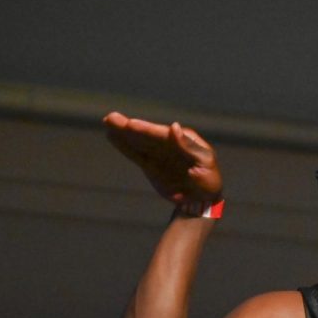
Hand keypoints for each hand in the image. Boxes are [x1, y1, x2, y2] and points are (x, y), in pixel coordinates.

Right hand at [103, 112, 222, 205]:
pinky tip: (112, 137)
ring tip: (107, 122)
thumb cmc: (209, 180)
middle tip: (111, 118)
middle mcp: (169, 144)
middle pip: (146, 135)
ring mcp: (158, 154)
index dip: (146, 129)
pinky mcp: (150, 165)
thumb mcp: (205, 162)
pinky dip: (124, 147)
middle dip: (129, 128)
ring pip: (138, 142)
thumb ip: (188, 146)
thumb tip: (175, 127)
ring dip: (123, 134)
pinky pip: (135, 154)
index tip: (131, 124)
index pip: (163, 134)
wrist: (203, 199)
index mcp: (183, 140)